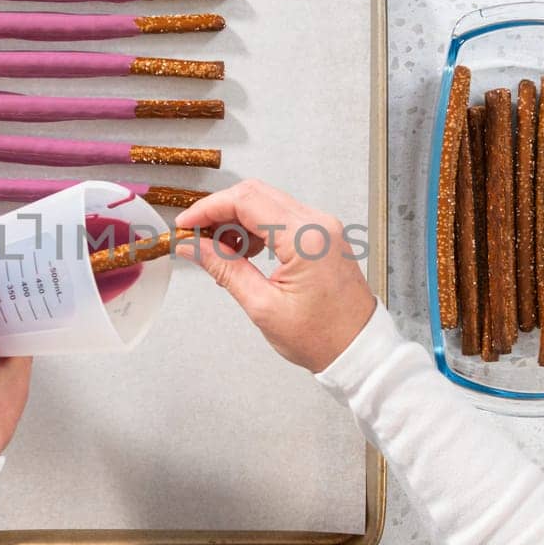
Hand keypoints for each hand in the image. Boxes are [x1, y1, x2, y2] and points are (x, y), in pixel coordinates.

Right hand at [174, 180, 375, 371]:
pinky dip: (255, 228)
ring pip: (266, 204)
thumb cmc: (320, 337)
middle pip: (255, 194)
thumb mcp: (262, 306)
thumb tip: (191, 246)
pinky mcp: (322, 235)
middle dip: (219, 212)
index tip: (184, 225)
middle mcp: (317, 222)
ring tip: (218, 252)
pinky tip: (242, 252)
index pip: (245, 201)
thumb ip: (224, 268)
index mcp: (305, 237)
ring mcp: (322, 226)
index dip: (208, 209)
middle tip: (195, 237)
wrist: (359, 350)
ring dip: (236, 220)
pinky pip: (281, 218)